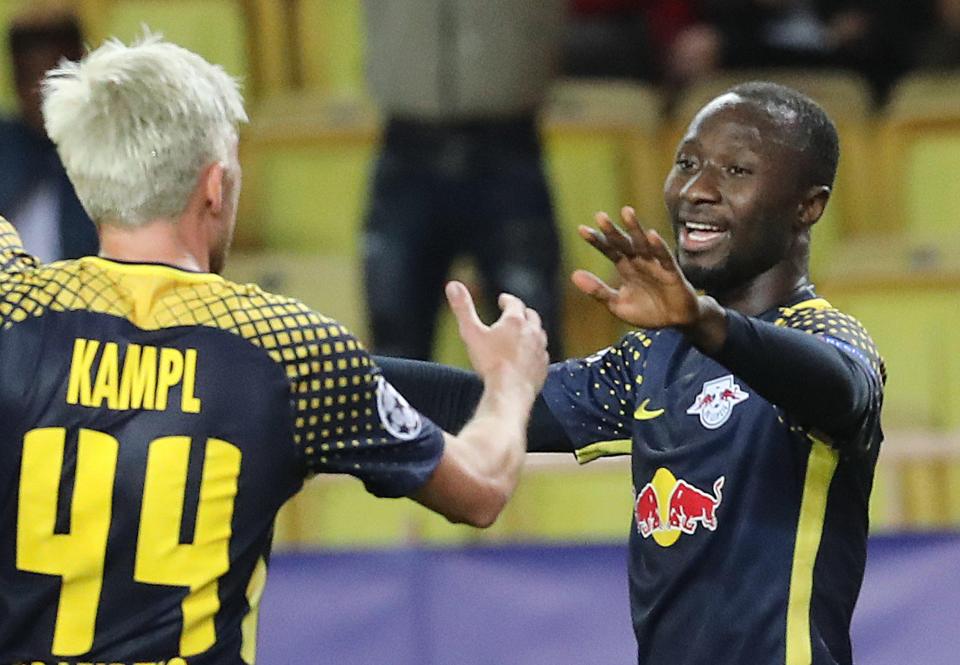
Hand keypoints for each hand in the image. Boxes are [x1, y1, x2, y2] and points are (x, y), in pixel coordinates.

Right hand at [445, 280, 548, 395]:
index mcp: (514, 321)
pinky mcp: (543, 366)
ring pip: (539, 333)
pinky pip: (542, 353)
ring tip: (523, 333)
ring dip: (531, 330)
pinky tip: (529, 355)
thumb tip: (453, 284)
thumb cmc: (490, 363)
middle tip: (515, 314)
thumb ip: (462, 308)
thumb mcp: (470, 332)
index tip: (502, 300)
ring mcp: (540, 349)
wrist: (510, 391)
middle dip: (522, 313)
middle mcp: (531, 332)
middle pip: (531, 316)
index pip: (514, 303)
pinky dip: (535, 350)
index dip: (507, 300)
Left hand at [571, 207, 727, 351]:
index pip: (609, 250)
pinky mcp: (671, 272)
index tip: (581, 229)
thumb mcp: (617, 304)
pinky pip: (665, 257)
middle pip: (623, 243)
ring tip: (626, 212)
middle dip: (612, 230)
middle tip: (600, 216)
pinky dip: (659, 246)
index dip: (597, 240)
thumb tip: (573, 275)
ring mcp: (655, 265)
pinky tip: (651, 235)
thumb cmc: (647, 311)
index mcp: (625, 267)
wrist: (674, 323)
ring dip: (635, 229)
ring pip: (643, 244)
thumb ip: (597, 290)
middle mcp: (639, 261)